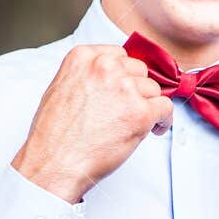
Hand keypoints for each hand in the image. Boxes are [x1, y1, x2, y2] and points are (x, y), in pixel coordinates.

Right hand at [12, 45, 174, 203]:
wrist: (54, 163)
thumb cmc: (53, 135)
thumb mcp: (60, 89)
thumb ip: (86, 77)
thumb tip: (109, 82)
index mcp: (83, 57)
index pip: (119, 55)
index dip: (124, 76)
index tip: (123, 90)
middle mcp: (104, 67)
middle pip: (139, 70)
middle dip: (137, 90)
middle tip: (130, 111)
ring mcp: (124, 88)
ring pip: (153, 89)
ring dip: (149, 106)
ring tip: (138, 124)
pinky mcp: (140, 112)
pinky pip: (165, 108)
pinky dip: (163, 120)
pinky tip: (153, 129)